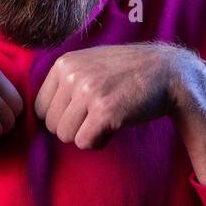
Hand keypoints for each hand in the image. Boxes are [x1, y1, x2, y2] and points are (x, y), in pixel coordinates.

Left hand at [34, 43, 183, 149]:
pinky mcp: (105, 111)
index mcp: (64, 63)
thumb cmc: (127, 73)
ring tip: (106, 118)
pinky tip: (114, 126)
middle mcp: (72, 75)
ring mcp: (88, 92)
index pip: (40, 108)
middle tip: (97, 115)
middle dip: (74, 127)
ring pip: (66, 136)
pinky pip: (85, 143)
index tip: (82, 112)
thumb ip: (64, 81)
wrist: (167, 73)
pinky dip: (99, 141)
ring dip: (87, 134)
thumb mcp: (89, 64)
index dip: (61, 117)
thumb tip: (38, 113)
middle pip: (51, 125)